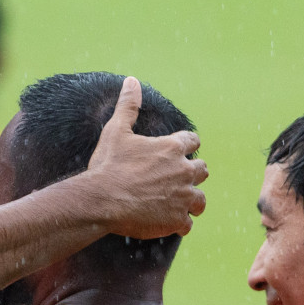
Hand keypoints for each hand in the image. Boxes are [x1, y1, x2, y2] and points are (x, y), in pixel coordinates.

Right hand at [84, 77, 208, 239]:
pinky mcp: (177, 220)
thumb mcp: (116, 131)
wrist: (101, 200)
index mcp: (172, 148)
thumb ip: (128, 106)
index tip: (178, 152)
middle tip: (175, 180)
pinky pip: (187, 224)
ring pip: (200, 200)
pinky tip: (166, 222)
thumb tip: (131, 80)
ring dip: (191, 201)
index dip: (185, 146)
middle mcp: (183, 172)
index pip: (192, 141)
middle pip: (202, 170)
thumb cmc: (108, 165)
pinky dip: (178, 223)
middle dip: (192, 174)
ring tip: (176, 204)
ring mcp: (183, 198)